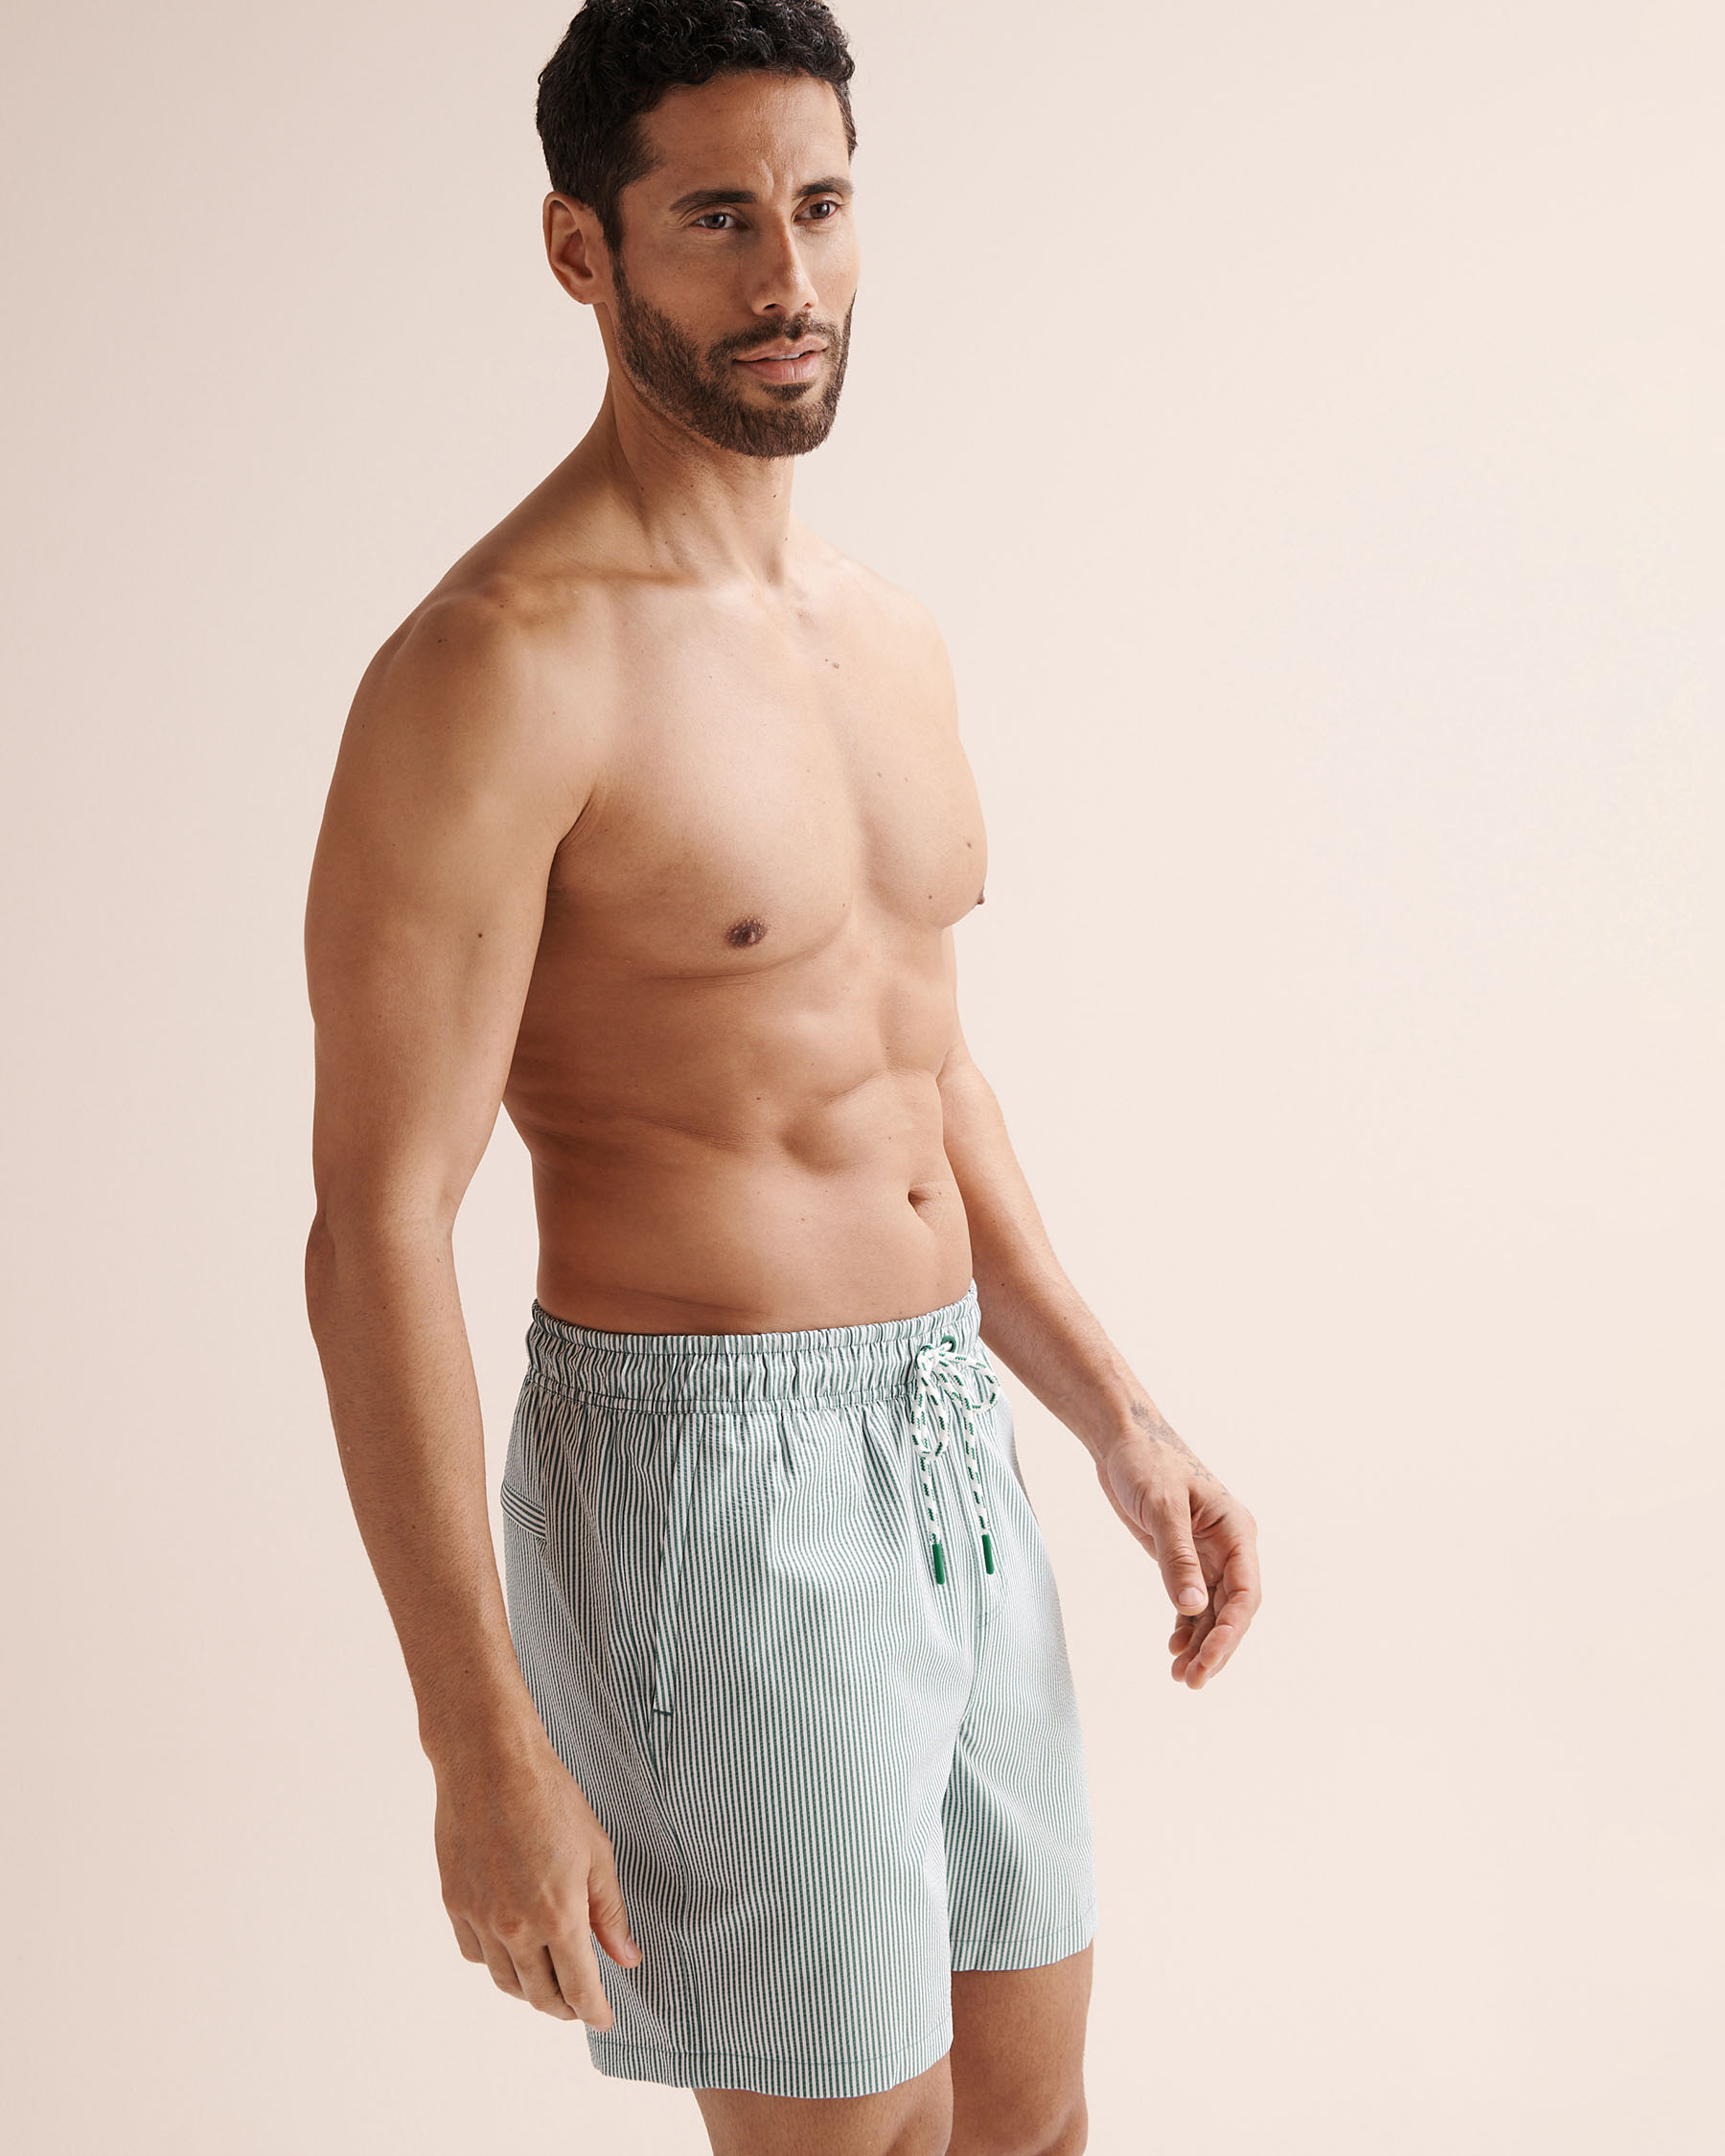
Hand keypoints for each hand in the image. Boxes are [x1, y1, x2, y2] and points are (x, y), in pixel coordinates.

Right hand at [432, 1733, 638, 2026]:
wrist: (489, 1763)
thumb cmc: (549, 1798)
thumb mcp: (596, 1852)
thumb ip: (610, 1913)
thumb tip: (626, 1957)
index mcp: (558, 1917)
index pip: (579, 1989)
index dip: (594, 2011)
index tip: (603, 2018)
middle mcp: (515, 1928)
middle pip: (540, 1995)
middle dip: (564, 2007)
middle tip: (579, 2003)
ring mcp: (480, 1919)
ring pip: (505, 1981)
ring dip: (529, 1990)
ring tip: (547, 1981)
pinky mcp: (454, 1904)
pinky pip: (476, 1953)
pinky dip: (496, 1962)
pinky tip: (510, 1948)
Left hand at [1094, 1414, 1260, 1688]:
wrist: (1122, 1439)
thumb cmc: (1146, 1462)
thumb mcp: (1161, 1507)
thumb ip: (1177, 1557)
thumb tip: (1192, 1607)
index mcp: (1235, 1530)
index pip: (1245, 1593)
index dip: (1231, 1631)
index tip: (1209, 1659)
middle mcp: (1229, 1545)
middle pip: (1232, 1609)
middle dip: (1216, 1647)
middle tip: (1191, 1681)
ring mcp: (1207, 1553)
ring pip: (1213, 1610)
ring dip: (1200, 1643)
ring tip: (1179, 1675)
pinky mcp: (1184, 1556)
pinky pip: (1193, 1600)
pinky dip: (1186, 1626)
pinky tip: (1174, 1647)